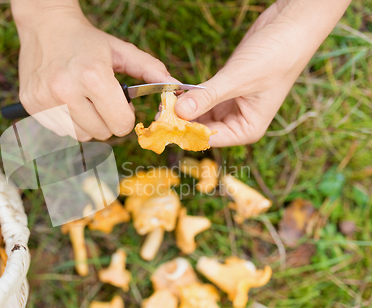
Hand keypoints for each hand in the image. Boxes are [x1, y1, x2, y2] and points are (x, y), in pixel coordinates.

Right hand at [12, 1, 177, 140]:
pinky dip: (68, 122)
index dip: (126, 117)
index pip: (121, 124)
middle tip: (101, 102)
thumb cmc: (88, 41)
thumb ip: (150, 70)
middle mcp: (66, 90)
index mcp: (93, 76)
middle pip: (101, 134)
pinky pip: (60, 132)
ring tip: (83, 100)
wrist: (45, 25)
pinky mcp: (31, 104)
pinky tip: (66, 101)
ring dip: (87, 124)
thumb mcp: (121, 50)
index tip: (121, 106)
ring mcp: (45, 99)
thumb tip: (176, 87)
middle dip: (108, 122)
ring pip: (80, 136)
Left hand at [174, 0, 350, 146]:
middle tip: (158, 110)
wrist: (290, 27)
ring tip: (163, 100)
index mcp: (247, 129)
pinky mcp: (225, 90)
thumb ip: (208, 97)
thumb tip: (179, 113)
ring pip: (200, 113)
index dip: (186, 132)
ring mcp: (232, 106)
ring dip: (183, 108)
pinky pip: (202, 98)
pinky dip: (190, 96)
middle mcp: (239, 122)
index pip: (209, 138)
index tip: (163, 123)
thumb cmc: (276, 56)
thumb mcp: (238, 79)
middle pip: (202, 128)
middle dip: (181, 120)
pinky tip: (175, 92)